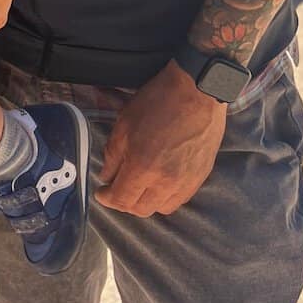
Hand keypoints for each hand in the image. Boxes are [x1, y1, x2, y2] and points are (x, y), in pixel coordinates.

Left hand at [96, 61, 226, 216]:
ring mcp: (185, 182)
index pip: (121, 199)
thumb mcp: (124, 124)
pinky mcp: (200, 178)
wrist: (197, 92)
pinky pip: (179, 199)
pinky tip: (159, 182)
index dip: (107, 198)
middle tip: (117, 188)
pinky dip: (165, 197)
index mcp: (143, 167)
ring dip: (145, 202)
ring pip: (160, 208)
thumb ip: (113, 155)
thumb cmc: (158, 102)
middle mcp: (165, 182)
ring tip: (139, 186)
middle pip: (140, 209)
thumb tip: (107, 176)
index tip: (102, 192)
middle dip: (124, 202)